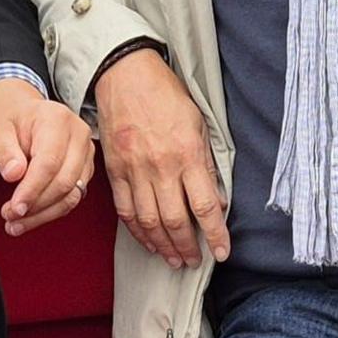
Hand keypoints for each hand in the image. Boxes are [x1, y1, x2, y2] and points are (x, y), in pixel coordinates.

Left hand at [0, 77, 96, 235]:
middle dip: (37, 205)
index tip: (15, 207)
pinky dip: (51, 211)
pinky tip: (31, 217)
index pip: (49, 162)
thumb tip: (13, 174)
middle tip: (11, 216)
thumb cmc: (12, 120)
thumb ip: (5, 152)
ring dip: (44, 214)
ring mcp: (86, 153)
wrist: (24, 114)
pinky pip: (72, 197)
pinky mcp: (85, 170)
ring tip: (17, 223)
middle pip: (64, 181)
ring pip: (71, 194)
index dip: (32, 189)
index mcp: (57, 120)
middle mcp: (78, 135)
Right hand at [93, 46, 226, 268]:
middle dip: (188, 247)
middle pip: (176, 221)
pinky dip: (138, 232)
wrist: (125, 75)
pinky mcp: (115, 171)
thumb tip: (216, 200)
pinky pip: (126, 211)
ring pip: (149, 222)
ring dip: (163, 246)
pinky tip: (148, 242)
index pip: (206, 206)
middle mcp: (161, 167)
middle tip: (195, 261)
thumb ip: (207, 164)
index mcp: (187, 154)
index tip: (222, 252)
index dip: (216, 234)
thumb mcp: (199, 124)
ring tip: (174, 259)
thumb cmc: (166, 96)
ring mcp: (135, 171)